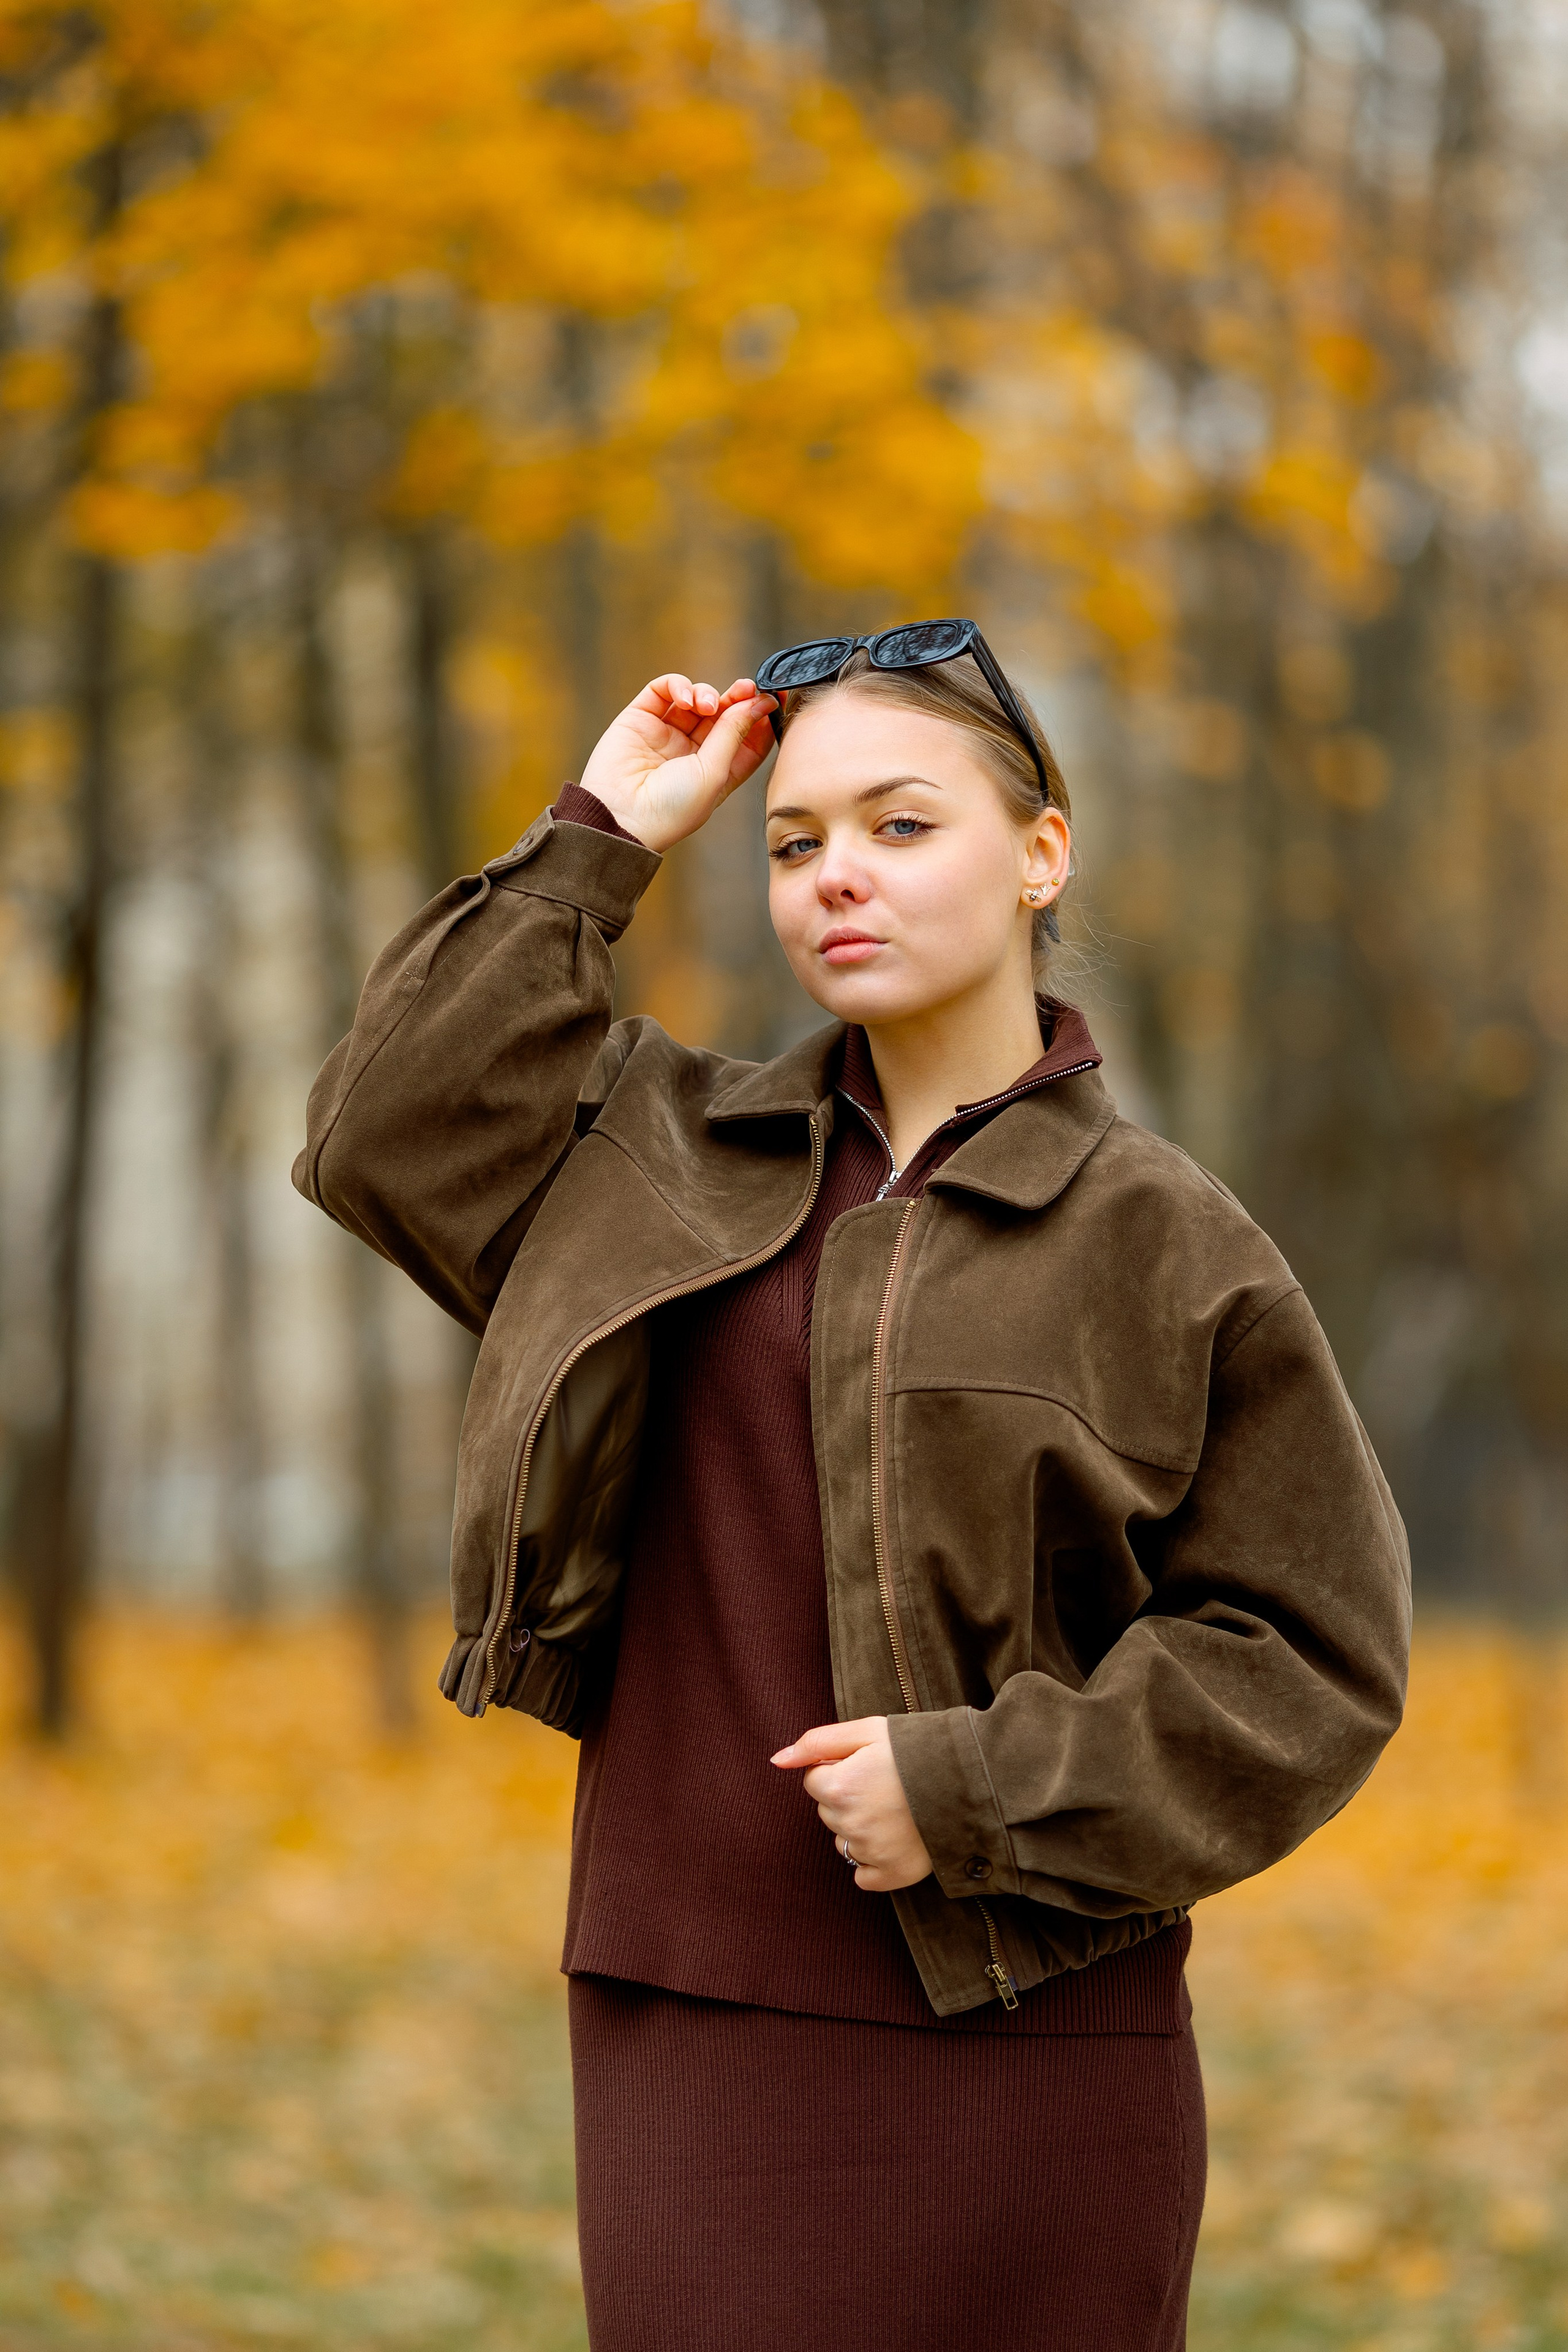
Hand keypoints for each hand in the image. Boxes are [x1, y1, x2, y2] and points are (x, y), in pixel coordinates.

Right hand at [578, 674, 776, 852]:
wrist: (620, 816)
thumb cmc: (672, 808)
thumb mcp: (714, 773)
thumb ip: (734, 733)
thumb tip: (758, 702)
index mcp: (716, 773)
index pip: (746, 739)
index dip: (761, 717)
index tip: (773, 697)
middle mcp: (692, 753)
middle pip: (723, 715)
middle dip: (737, 699)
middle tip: (747, 688)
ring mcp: (666, 734)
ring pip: (695, 699)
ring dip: (707, 694)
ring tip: (707, 704)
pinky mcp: (640, 718)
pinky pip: (663, 690)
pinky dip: (678, 686)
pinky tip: (685, 699)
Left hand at [771, 1716, 933, 1892]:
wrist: (971, 1780)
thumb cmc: (917, 1749)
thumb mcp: (867, 1730)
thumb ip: (817, 1742)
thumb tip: (777, 1760)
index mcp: (839, 1787)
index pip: (814, 1781)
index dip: (839, 1769)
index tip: (867, 1765)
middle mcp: (849, 1824)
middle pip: (828, 1812)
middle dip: (847, 1798)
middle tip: (884, 1785)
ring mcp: (870, 1853)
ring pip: (843, 1841)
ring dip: (859, 1828)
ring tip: (894, 1810)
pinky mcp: (891, 1875)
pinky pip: (863, 1876)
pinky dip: (874, 1861)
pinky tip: (895, 1839)